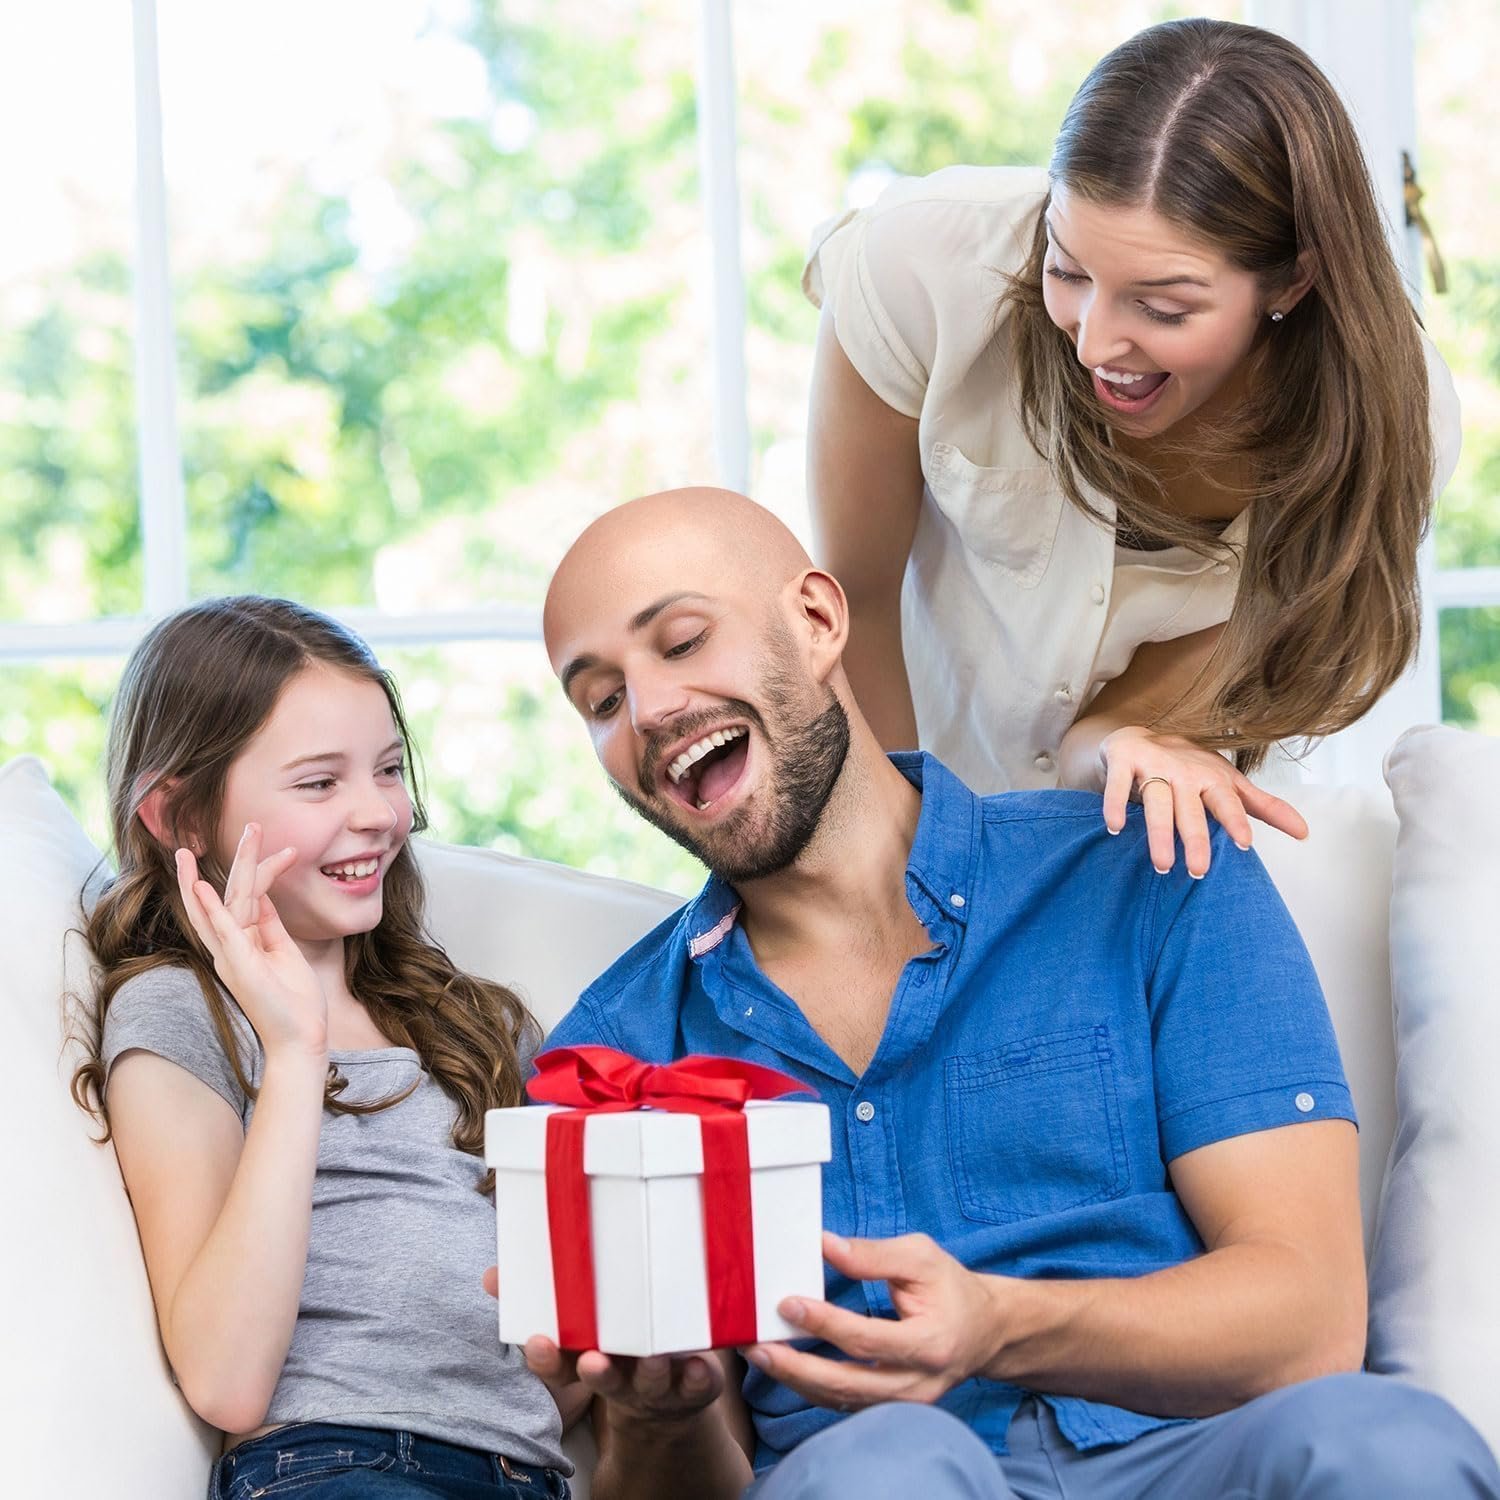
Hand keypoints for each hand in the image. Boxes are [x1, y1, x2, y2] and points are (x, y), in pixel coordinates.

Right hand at [176, 823, 327, 1058]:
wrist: (300, 1039)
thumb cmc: (294, 1001)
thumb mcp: (284, 954)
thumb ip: (270, 927)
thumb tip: (264, 898)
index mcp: (243, 944)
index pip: (244, 898)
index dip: (255, 870)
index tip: (274, 847)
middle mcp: (231, 948)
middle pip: (228, 896)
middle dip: (233, 861)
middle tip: (233, 830)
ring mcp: (233, 957)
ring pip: (220, 907)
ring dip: (207, 877)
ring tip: (188, 853)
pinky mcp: (239, 966)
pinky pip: (224, 932)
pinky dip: (213, 909)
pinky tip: (203, 888)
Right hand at [479, 1266, 708, 1430]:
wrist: (669, 1399)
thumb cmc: (618, 1344)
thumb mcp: (580, 1325)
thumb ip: (542, 1296)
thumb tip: (492, 1276)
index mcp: (589, 1361)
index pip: (560, 1366)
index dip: (547, 1359)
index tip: (539, 1342)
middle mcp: (621, 1377)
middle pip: (604, 1379)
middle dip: (597, 1372)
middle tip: (591, 1359)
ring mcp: (659, 1385)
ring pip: (651, 1382)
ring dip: (650, 1372)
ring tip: (652, 1358)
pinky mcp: (698, 1385)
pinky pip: (700, 1385)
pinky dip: (699, 1377)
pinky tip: (700, 1366)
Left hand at [741, 1232, 1000, 1410]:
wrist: (985, 1331)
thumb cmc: (951, 1288)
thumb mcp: (921, 1257)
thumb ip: (873, 1255)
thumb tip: (823, 1246)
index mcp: (930, 1344)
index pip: (867, 1340)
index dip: (824, 1323)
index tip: (788, 1303)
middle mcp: (917, 1384)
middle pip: (847, 1384)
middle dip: (797, 1368)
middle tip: (757, 1346)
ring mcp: (906, 1404)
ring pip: (843, 1400)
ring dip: (797, 1380)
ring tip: (761, 1354)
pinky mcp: (893, 1409)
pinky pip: (847, 1403)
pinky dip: (813, 1386)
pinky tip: (787, 1366)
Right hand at [1099, 726, 1307, 876]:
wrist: (1138, 735)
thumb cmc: (1188, 768)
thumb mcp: (1226, 783)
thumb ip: (1263, 807)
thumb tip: (1305, 832)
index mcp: (1211, 778)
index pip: (1225, 801)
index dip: (1234, 820)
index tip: (1243, 844)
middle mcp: (1183, 771)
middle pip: (1190, 808)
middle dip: (1195, 837)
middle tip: (1199, 870)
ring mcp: (1152, 765)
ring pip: (1156, 801)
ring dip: (1159, 832)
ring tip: (1162, 864)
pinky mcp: (1123, 760)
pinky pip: (1116, 785)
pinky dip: (1113, 804)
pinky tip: (1114, 828)